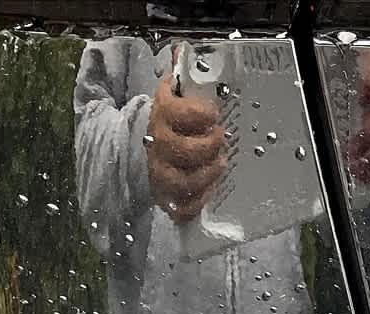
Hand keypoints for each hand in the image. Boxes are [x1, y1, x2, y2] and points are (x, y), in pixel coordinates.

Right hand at [147, 52, 225, 223]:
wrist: (149, 148)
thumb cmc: (175, 122)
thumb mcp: (176, 96)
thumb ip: (183, 75)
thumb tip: (181, 48)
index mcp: (162, 114)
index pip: (174, 112)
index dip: (199, 114)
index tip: (214, 114)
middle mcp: (157, 144)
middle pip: (179, 150)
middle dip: (207, 146)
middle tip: (221, 141)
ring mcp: (161, 173)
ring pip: (181, 182)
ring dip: (206, 176)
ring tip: (220, 165)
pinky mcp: (167, 198)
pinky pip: (180, 209)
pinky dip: (197, 204)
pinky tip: (211, 193)